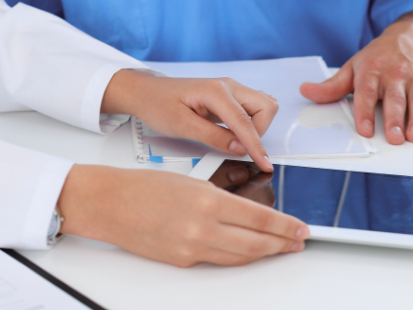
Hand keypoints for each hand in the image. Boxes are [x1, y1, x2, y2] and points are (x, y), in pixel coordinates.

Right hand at [57, 165, 309, 266]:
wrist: (109, 204)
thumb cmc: (145, 186)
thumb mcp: (193, 181)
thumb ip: (224, 200)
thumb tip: (252, 216)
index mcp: (208, 201)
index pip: (260, 218)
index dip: (286, 227)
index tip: (301, 228)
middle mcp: (202, 228)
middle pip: (256, 243)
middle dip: (282, 244)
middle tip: (298, 242)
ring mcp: (192, 248)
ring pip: (240, 257)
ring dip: (264, 253)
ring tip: (280, 248)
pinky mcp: (182, 261)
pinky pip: (219, 261)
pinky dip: (238, 257)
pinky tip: (248, 252)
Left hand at [102, 70, 276, 171]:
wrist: (146, 92)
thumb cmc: (157, 104)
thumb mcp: (182, 126)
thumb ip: (213, 137)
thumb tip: (239, 148)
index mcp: (215, 91)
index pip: (245, 123)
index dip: (257, 147)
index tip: (264, 163)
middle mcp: (228, 86)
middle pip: (266, 107)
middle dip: (259, 131)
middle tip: (239, 146)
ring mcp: (230, 89)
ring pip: (263, 105)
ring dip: (257, 126)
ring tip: (235, 138)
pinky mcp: (229, 95)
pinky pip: (253, 107)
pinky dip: (252, 121)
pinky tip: (236, 131)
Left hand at [300, 11, 412, 144]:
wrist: (411, 39)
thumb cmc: (378, 58)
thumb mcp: (352, 68)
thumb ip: (332, 86)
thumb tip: (306, 91)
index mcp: (372, 71)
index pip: (366, 93)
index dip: (365, 112)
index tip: (366, 130)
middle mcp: (395, 75)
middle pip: (395, 99)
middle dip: (396, 118)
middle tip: (395, 138)